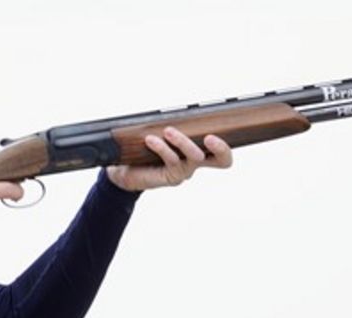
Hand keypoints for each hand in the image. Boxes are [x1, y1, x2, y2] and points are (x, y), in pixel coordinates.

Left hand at [105, 128, 233, 191]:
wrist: (126, 170)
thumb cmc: (145, 149)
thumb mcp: (161, 132)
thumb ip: (172, 123)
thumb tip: (175, 107)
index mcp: (198, 150)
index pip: (222, 150)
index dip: (225, 145)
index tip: (213, 133)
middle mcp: (196, 162)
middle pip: (222, 161)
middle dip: (220, 148)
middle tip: (210, 137)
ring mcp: (185, 171)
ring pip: (194, 156)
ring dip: (182, 141)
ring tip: (168, 130)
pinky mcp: (171, 177)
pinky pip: (172, 160)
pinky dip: (162, 147)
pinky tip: (151, 140)